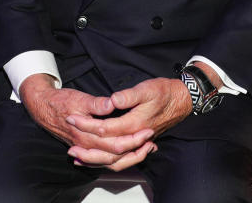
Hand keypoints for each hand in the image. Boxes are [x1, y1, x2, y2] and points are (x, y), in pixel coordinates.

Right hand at [19, 74, 155, 170]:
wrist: (43, 106)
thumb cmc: (60, 102)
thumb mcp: (78, 97)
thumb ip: (96, 104)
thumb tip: (111, 104)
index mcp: (87, 135)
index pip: (116, 144)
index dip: (134, 139)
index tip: (148, 131)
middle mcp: (87, 146)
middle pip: (116, 156)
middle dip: (136, 150)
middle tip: (151, 141)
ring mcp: (86, 148)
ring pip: (111, 162)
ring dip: (129, 157)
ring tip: (146, 149)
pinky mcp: (86, 147)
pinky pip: (104, 160)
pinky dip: (118, 158)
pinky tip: (128, 153)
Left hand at [65, 77, 191, 169]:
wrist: (181, 100)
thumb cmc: (165, 93)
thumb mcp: (147, 88)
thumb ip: (129, 96)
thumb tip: (113, 100)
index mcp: (134, 123)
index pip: (105, 129)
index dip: (86, 124)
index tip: (71, 118)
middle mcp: (135, 136)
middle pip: (107, 150)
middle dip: (87, 150)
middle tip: (70, 149)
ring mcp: (138, 142)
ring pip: (114, 159)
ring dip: (95, 161)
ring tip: (78, 159)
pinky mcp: (138, 143)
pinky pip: (122, 159)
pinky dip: (107, 162)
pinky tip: (97, 161)